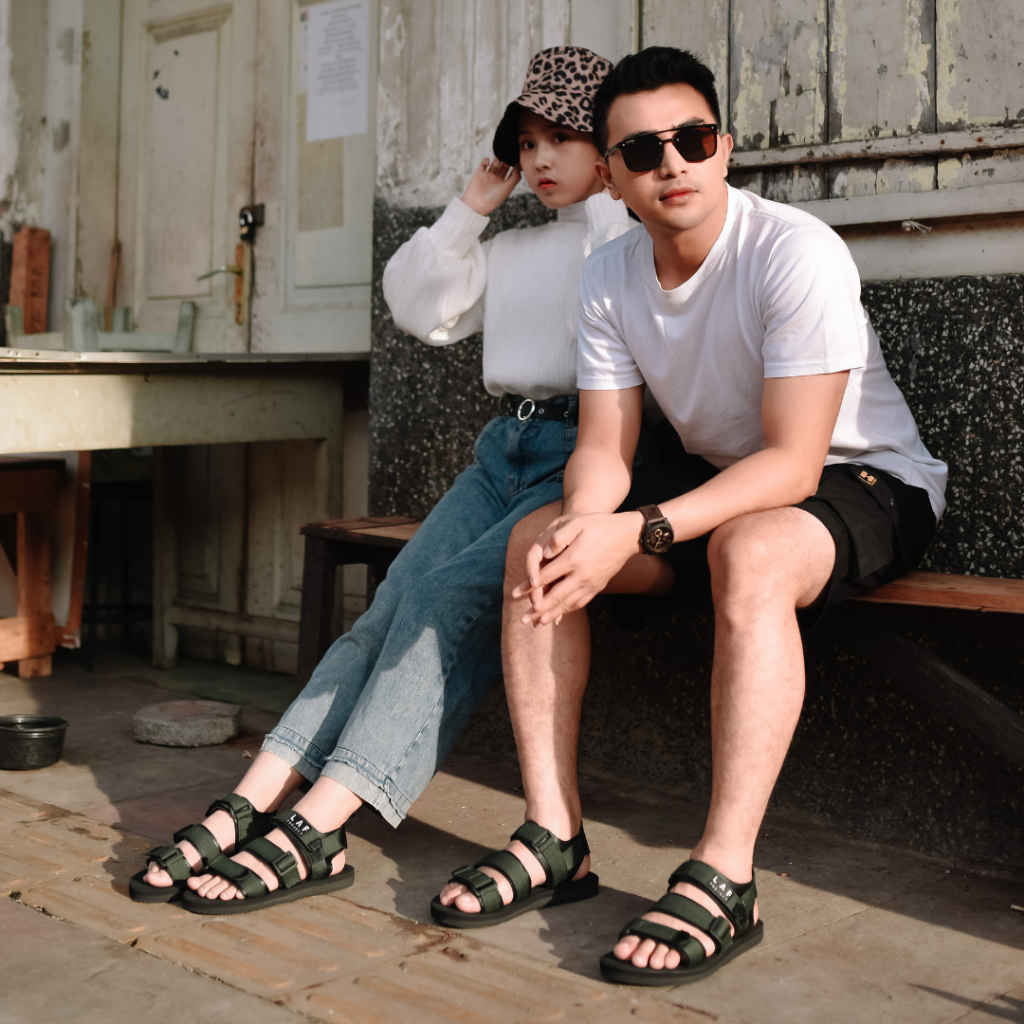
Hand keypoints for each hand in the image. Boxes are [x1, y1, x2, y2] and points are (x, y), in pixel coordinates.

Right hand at [461, 158, 520, 215]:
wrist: (476, 203)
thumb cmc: (493, 198)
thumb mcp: (507, 189)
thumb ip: (515, 177)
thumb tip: (518, 166)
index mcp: (504, 184)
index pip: (512, 172)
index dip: (515, 166)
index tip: (516, 160)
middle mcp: (497, 179)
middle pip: (504, 166)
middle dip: (506, 160)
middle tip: (507, 158)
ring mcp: (488, 176)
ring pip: (495, 163)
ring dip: (497, 159)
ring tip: (498, 161)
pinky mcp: (479, 173)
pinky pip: (484, 163)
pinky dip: (486, 160)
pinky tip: (488, 163)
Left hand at [511, 511, 643, 624]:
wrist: (627, 535)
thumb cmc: (599, 525)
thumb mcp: (577, 523)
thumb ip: (559, 537)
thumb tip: (545, 552)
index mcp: (573, 559)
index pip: (546, 577)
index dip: (529, 586)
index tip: (516, 594)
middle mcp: (582, 575)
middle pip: (555, 597)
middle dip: (537, 609)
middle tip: (523, 620)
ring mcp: (591, 583)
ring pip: (567, 604)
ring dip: (551, 615)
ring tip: (538, 624)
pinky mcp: (598, 587)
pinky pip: (580, 603)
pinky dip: (567, 611)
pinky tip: (559, 616)